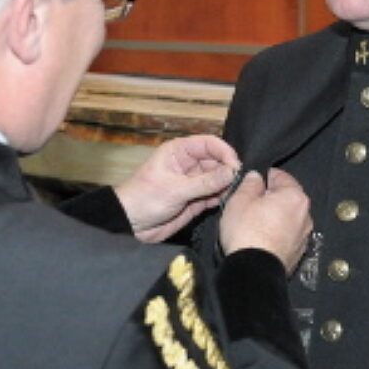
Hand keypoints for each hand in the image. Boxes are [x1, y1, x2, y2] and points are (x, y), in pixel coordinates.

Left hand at [115, 135, 241, 242]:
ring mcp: (193, 183)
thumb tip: (232, 172)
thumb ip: (205, 182)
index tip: (235, 166)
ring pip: (218, 179)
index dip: (224, 152)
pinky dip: (221, 198)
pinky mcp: (196, 200)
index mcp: (179, 152)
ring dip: (227, 186)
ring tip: (232, 194)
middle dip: (228, 171)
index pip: (209, 144)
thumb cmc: (144, 200)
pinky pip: (214, 195)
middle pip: (217, 161)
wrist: (130, 225)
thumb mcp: (175, 189)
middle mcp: (188, 164)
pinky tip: (224, 202)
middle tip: (237, 184)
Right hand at [219, 169, 312, 274]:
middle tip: (251, 203)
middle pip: (287, 198)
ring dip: (275, 217)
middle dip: (271, 198)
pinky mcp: (298, 254)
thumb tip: (255, 177)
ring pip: (288, 218)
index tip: (255, 182)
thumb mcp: (240, 200)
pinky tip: (261, 238)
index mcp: (295, 197)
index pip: (281, 177)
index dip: (266, 177)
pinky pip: (287, 236)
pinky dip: (277, 234)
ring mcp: (303, 236)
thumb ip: (250, 184)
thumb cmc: (247, 232)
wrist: (254, 271)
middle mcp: (305, 215)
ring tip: (254, 223)